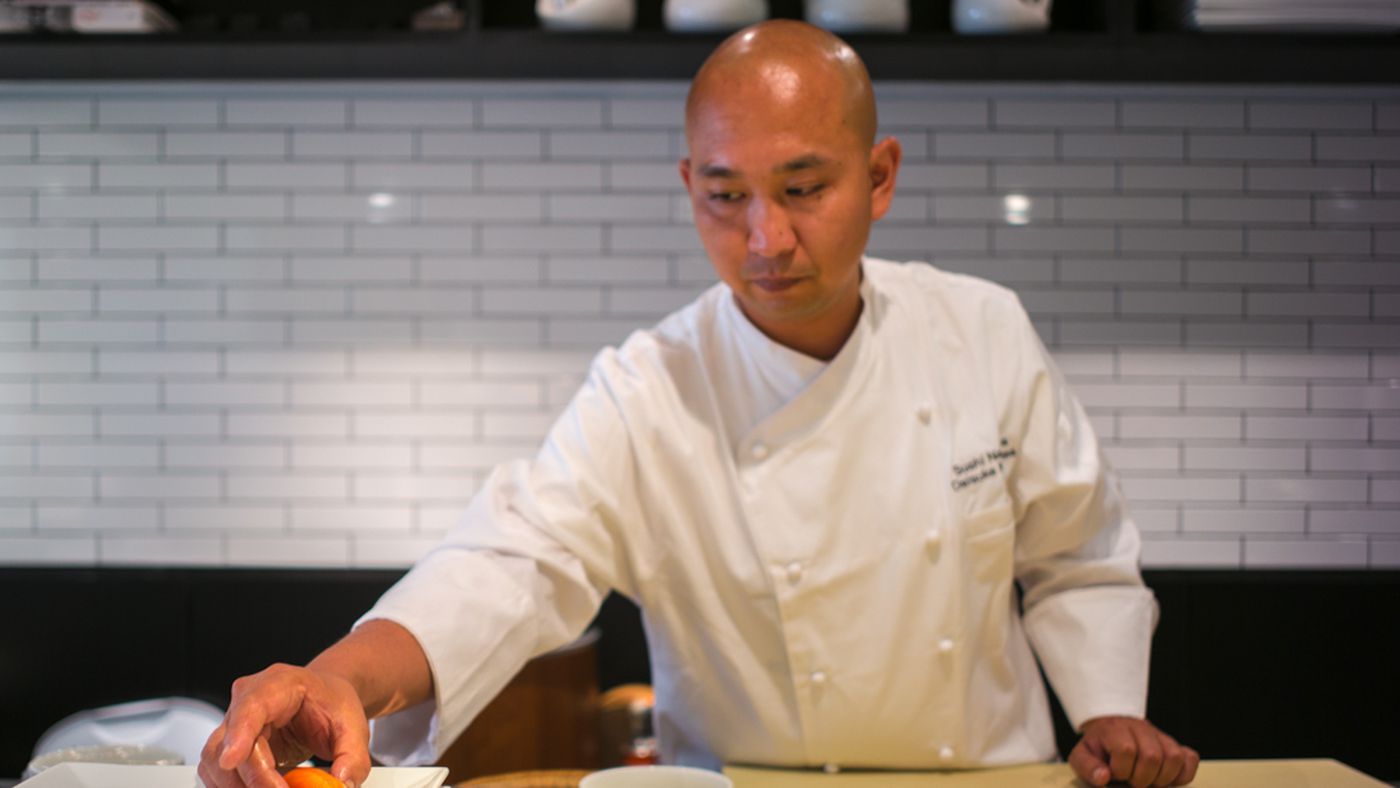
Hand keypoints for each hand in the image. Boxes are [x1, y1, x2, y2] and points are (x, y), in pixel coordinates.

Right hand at [198, 663, 371, 787]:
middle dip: (253, 779)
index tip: (232, 760)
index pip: (250, 707)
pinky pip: (219, 774)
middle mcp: (247, 700)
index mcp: (278, 684)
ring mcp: (233, 724)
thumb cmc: (331, 702)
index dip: (239, 734)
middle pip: (229, 744)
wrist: (324, 698)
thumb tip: (342, 784)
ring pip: (215, 763)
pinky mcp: (230, 747)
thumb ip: (353, 757)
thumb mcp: (354, 725)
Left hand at [1070, 716, 1199, 786]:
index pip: (1126, 750)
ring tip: (1149, 780)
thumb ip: (1088, 768)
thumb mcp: (1082, 756)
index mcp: (1115, 730)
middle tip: (1133, 780)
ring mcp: (1161, 736)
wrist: (1111, 726)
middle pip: (1152, 756)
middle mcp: (1141, 729)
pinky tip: (1166, 779)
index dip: (1121, 769)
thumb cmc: (1099, 747)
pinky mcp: (1175, 744)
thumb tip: (1103, 778)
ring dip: (1162, 778)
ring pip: (1173, 758)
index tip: (1115, 773)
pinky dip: (1183, 774)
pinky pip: (1190, 758)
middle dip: (1142, 778)